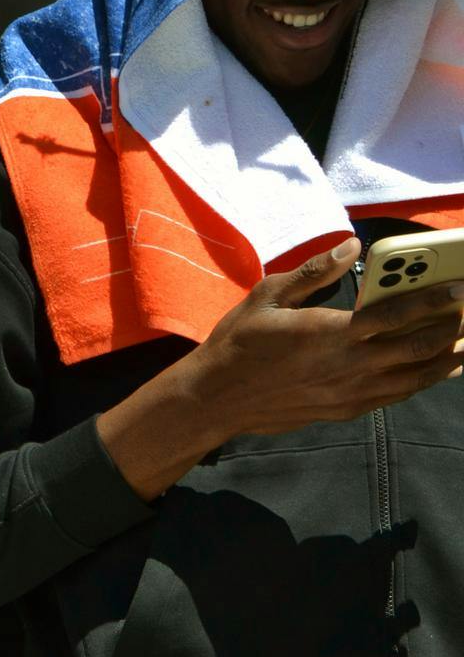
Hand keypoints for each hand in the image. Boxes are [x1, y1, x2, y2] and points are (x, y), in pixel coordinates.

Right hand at [182, 238, 463, 442]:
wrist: (216, 399)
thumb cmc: (239, 344)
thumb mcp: (267, 298)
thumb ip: (313, 273)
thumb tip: (351, 247)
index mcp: (331, 333)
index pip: (398, 315)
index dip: (436, 300)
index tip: (461, 287)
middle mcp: (349, 365)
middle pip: (420, 347)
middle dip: (453, 328)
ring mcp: (350, 391)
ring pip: (417, 377)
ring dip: (448, 358)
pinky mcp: (346, 409)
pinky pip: (398, 395)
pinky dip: (425, 380)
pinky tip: (438, 368)